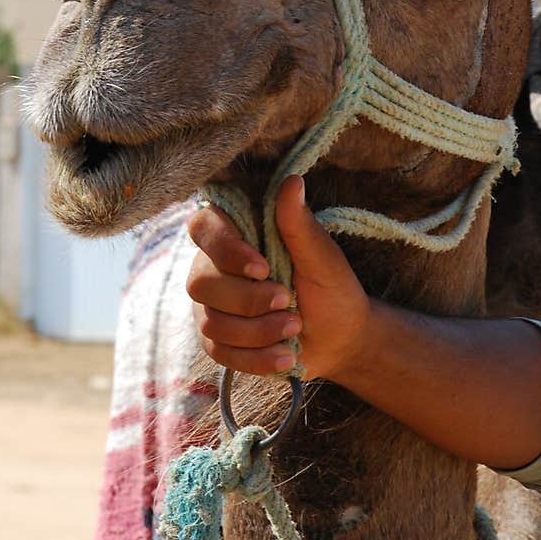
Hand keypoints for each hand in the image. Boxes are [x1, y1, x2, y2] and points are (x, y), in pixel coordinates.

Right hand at [186, 175, 371, 380]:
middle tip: (289, 302)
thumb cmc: (332, 289)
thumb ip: (299, 224)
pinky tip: (283, 357)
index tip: (263, 267)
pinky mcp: (216, 341)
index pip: (202, 227)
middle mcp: (214, 267)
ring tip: (294, 329)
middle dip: (249, 300)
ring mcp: (211, 306)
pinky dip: (255, 358)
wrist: (339, 339)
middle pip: (201, 282)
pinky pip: (219, 353)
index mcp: (237, 234)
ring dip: (257, 332)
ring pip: (210, 322)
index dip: (224, 249)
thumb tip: (292, 180)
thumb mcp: (322, 258)